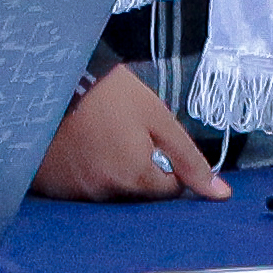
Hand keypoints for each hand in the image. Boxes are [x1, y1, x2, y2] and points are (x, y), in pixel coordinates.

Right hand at [38, 62, 222, 204]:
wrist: (52, 77)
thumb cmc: (110, 93)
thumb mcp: (158, 118)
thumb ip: (191, 160)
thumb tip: (222, 195)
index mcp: (135, 178)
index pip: (167, 189)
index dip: (164, 164)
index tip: (147, 138)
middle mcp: (105, 193)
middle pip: (136, 193)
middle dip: (136, 170)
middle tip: (121, 134)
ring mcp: (74, 192)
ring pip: (106, 191)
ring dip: (107, 172)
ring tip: (96, 138)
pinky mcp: (50, 187)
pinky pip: (75, 189)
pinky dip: (79, 173)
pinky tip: (76, 148)